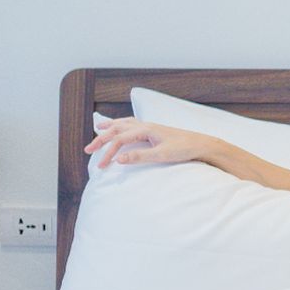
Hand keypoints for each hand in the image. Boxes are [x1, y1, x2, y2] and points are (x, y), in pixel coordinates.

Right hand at [84, 118, 216, 169]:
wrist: (201, 144)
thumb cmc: (183, 149)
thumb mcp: (161, 155)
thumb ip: (139, 156)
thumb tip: (118, 159)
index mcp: (146, 129)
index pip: (120, 139)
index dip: (108, 152)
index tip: (101, 166)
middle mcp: (146, 125)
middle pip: (117, 129)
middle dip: (101, 139)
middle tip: (88, 150)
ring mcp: (150, 127)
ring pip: (124, 123)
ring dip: (110, 127)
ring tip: (98, 128)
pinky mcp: (154, 131)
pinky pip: (132, 125)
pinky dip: (122, 126)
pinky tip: (121, 128)